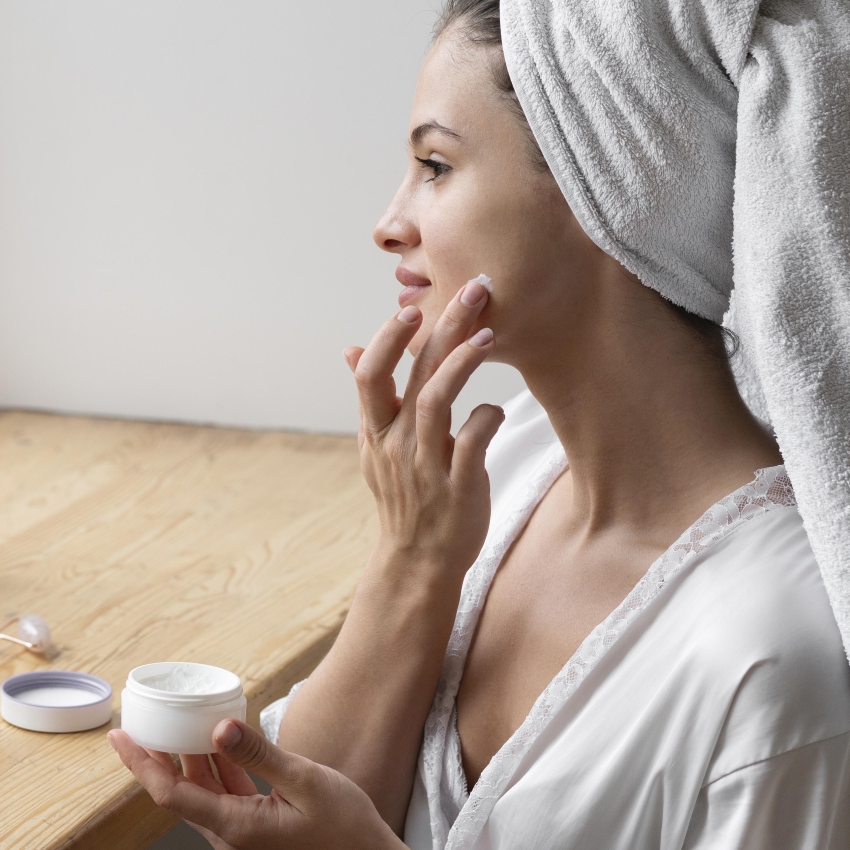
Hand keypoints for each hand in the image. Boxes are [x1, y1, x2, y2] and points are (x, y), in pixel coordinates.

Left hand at [109, 720, 434, 849]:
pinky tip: (218, 744)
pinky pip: (224, 799)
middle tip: (143, 721)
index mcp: (236, 827)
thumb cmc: (349, 831)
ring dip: (189, 761)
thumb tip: (217, 728)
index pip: (170, 793)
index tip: (120, 736)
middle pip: (180, 793)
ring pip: (202, 795)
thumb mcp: (305, 781)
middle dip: (158, 757)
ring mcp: (242, 838)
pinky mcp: (256, 834)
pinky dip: (217, 771)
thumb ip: (258, 753)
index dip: (140, 763)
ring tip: (178, 723)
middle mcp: (231, 837)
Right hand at [344, 279, 504, 574]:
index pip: (371, 373)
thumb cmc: (404, 496)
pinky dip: (487, 418)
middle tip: (473, 289)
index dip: (388, 337)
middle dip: (442, 326)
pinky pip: (472, 442)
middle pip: (412, 374)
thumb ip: (371, 398)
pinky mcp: (457, 487)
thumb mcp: (376, 447)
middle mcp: (395, 444)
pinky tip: (497, 409)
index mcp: (376, 431)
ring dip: (462, 363)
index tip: (411, 306)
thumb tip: (352, 349)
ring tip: (487, 334)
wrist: (418, 559)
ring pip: (437, 401)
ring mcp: (424, 465)